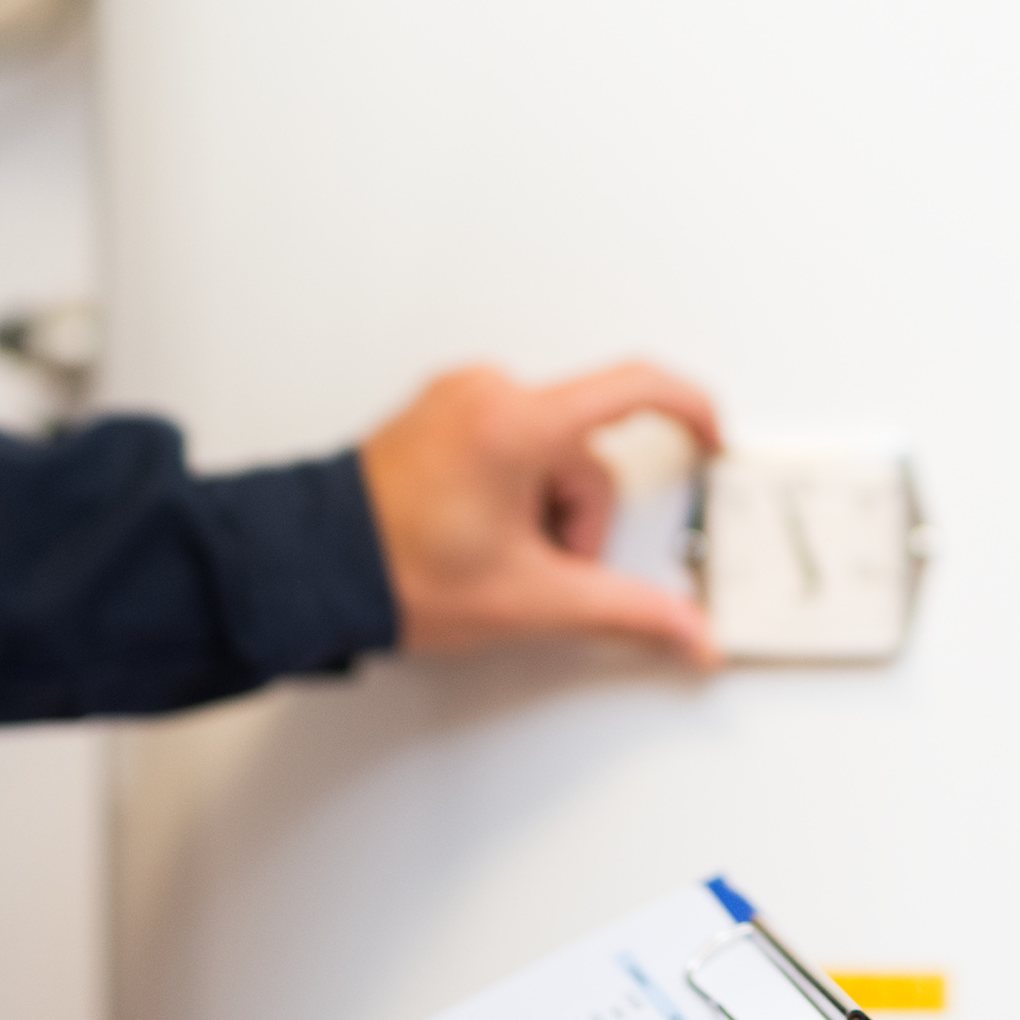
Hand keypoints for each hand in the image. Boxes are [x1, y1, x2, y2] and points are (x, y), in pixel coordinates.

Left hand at [358, 362, 720, 665]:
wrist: (308, 569)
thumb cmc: (394, 573)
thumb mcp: (528, 600)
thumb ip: (625, 612)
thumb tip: (688, 630)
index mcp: (515, 422)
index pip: (636, 389)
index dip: (691, 411)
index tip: (712, 439)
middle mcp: (487, 392)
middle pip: (585, 452)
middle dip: (577, 519)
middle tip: (536, 567)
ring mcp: (458, 397)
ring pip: (548, 451)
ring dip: (543, 508)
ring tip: (492, 554)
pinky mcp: (439, 412)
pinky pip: (510, 442)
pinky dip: (513, 489)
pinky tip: (476, 531)